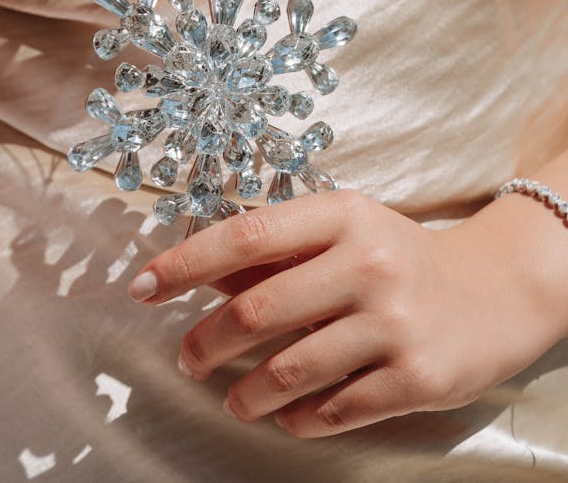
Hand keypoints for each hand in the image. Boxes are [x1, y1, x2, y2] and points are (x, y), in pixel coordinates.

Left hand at [127, 190, 559, 437]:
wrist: (490, 292)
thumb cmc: (395, 256)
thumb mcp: (341, 231)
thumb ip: (274, 249)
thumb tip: (197, 270)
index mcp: (342, 215)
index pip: (247, 234)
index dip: (186, 261)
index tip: (142, 284)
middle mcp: (367, 263)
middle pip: (258, 309)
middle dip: (208, 341)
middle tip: (186, 358)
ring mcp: (393, 322)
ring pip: (291, 369)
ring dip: (246, 390)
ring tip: (233, 396)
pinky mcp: (414, 378)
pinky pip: (333, 410)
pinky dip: (297, 418)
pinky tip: (284, 415)